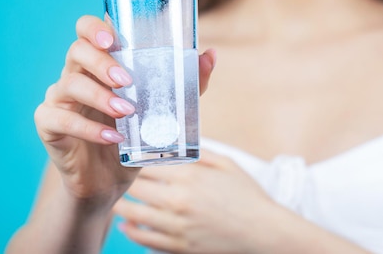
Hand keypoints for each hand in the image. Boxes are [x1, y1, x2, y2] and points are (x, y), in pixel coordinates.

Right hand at [34, 15, 216, 207]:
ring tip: (126, 112)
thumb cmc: (132, 139)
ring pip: (68, 84)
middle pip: (76, 51)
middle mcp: (74, 75)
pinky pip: (59, 118)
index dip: (95, 27)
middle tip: (127, 81)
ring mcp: (57, 99)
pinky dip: (87, 128)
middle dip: (102, 62)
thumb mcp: (161, 112)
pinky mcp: (48, 124)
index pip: (87, 31)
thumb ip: (184, 86)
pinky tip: (112, 137)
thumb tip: (210, 55)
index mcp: (97, 64)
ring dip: (99, 96)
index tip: (114, 38)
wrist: (107, 182)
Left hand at [113, 150, 277, 253]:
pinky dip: (131, 231)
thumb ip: (197, 151)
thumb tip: (174, 140)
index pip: (146, 164)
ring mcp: (177, 225)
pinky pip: (144, 238)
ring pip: (133, 214)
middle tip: (116, 176)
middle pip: (135, 187)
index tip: (125, 156)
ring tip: (116, 200)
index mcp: (189, 176)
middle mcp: (179, 200)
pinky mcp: (179, 246)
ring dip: (121, 205)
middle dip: (124, 181)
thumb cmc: (248, 196)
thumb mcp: (226, 164)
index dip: (133, 159)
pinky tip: (127, 224)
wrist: (266, 233)